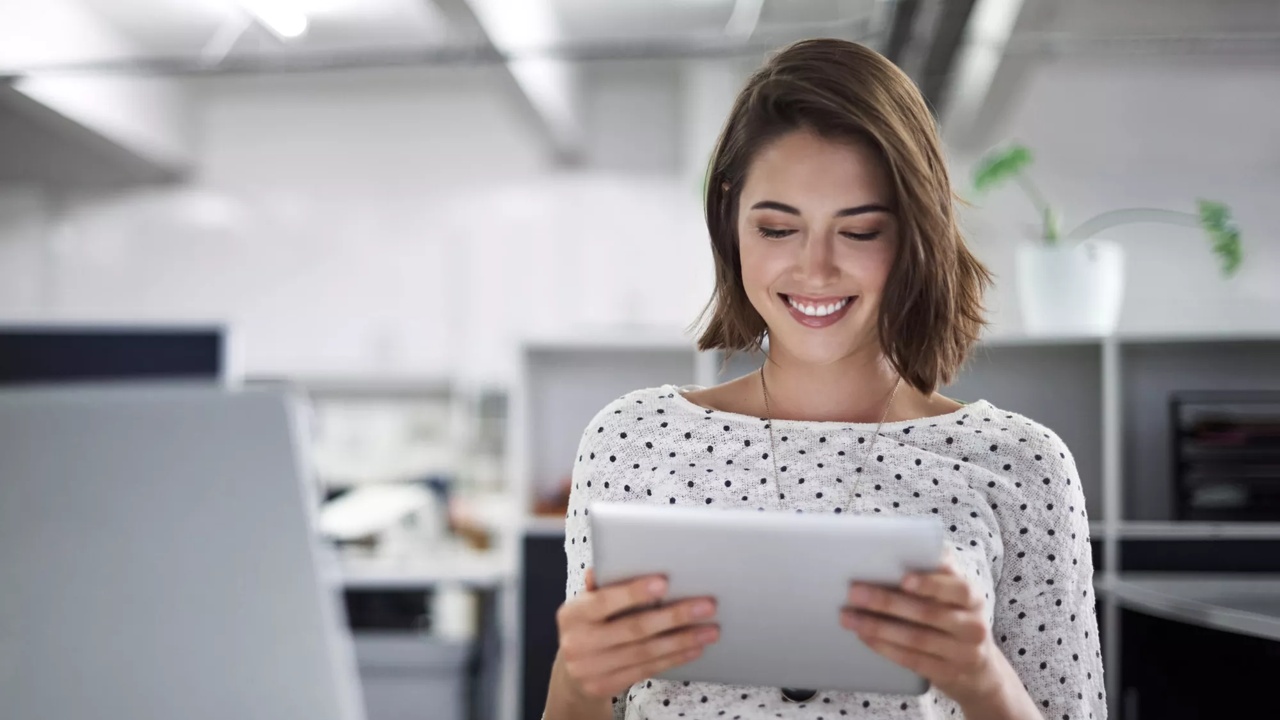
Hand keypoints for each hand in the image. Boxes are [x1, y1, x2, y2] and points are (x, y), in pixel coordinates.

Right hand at [554, 568, 719, 699]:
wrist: (572, 672)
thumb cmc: (587, 625)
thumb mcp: (586, 603)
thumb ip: (602, 585)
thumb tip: (616, 558)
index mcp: (572, 614)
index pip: (604, 601)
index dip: (634, 592)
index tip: (664, 582)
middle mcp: (578, 643)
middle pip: (634, 629)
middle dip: (674, 616)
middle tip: (707, 605)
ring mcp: (591, 669)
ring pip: (646, 652)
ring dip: (683, 640)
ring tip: (710, 629)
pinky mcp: (606, 686)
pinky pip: (647, 669)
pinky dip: (674, 658)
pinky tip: (694, 648)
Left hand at [841, 553, 1002, 706]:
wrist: (978, 668)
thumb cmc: (954, 618)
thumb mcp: (954, 596)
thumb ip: (936, 574)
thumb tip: (896, 549)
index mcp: (973, 598)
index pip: (957, 588)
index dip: (931, 584)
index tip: (903, 579)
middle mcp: (973, 625)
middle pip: (927, 613)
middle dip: (886, 602)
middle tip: (854, 592)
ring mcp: (963, 653)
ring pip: (916, 638)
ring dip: (877, 626)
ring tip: (849, 617)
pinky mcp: (948, 674)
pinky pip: (912, 660)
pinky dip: (885, 647)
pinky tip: (865, 636)